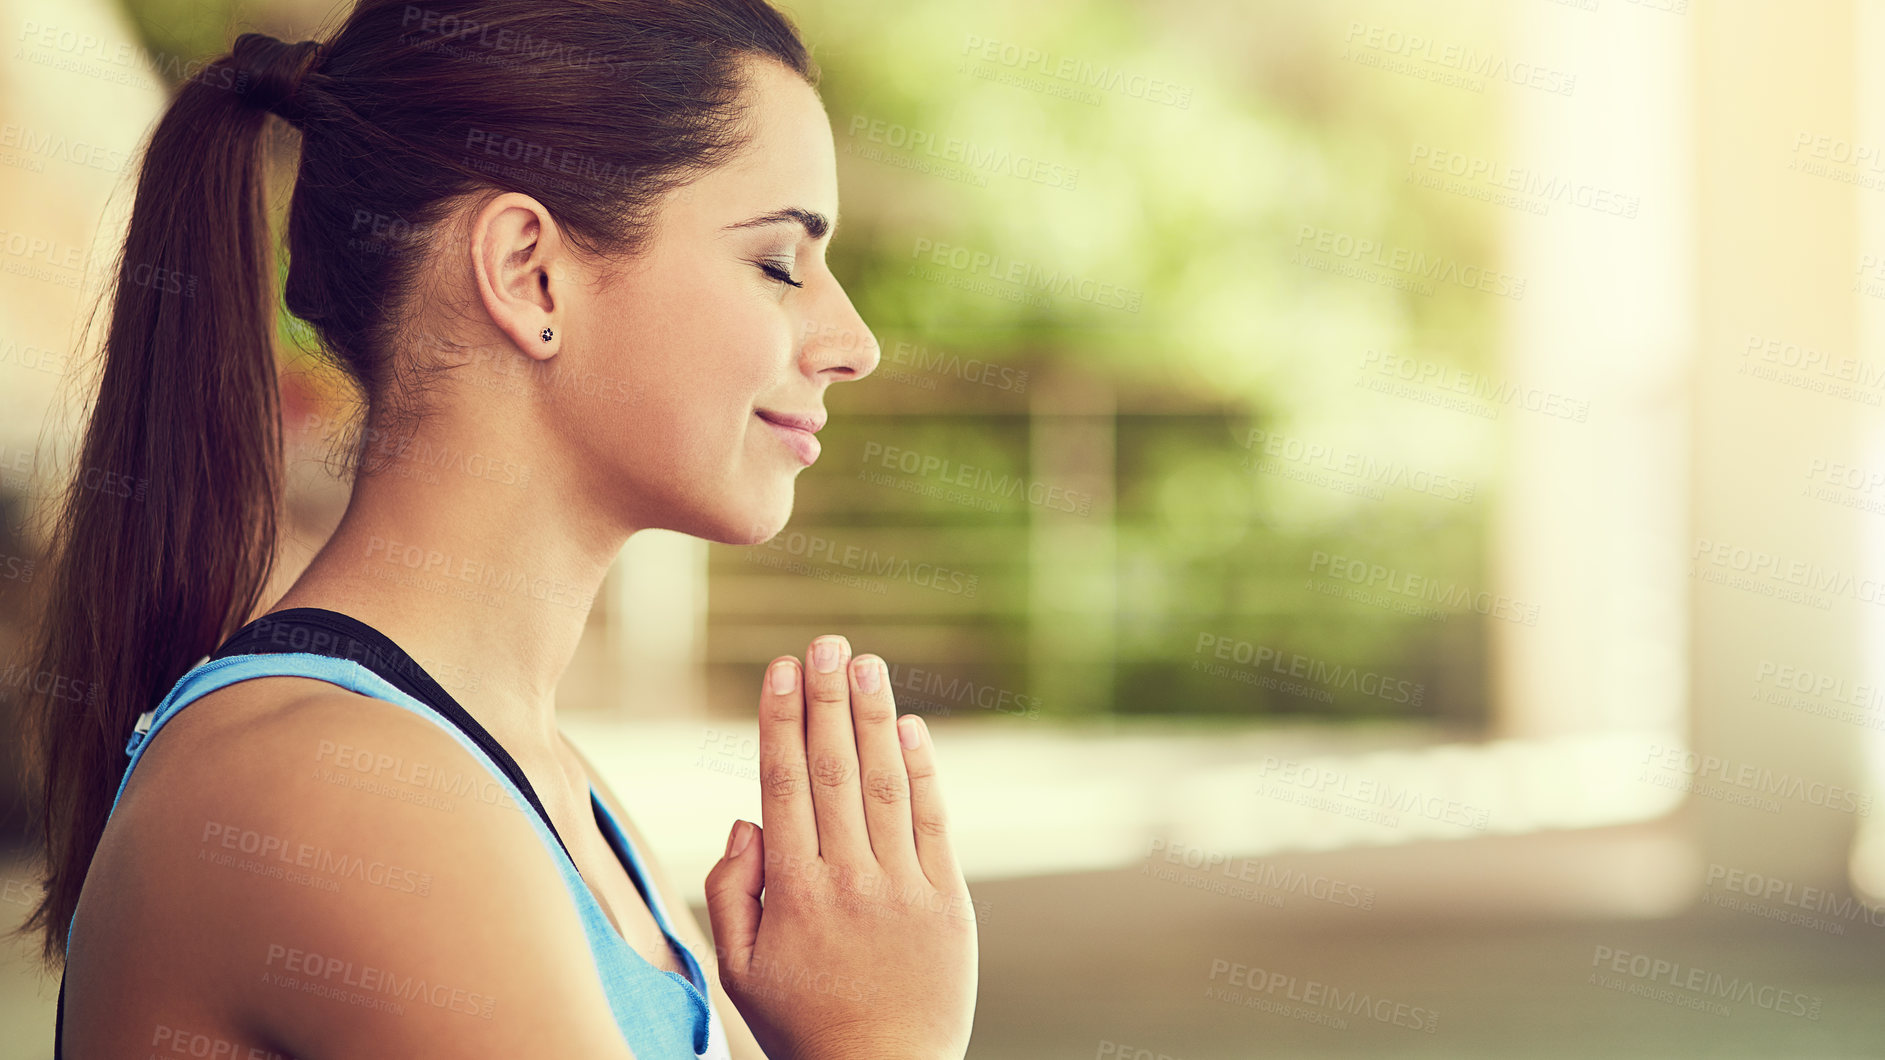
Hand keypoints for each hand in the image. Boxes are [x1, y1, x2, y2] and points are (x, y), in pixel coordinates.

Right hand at [704, 635, 977, 1059]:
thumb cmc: (803, 1022)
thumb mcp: (740, 969)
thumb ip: (730, 893)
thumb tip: (746, 821)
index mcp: (793, 892)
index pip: (783, 786)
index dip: (781, 720)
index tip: (783, 669)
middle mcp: (848, 881)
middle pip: (833, 771)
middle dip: (828, 700)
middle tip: (826, 643)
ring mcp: (902, 889)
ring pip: (885, 785)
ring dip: (873, 718)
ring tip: (866, 662)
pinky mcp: (948, 902)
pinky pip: (935, 823)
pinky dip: (924, 771)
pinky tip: (910, 726)